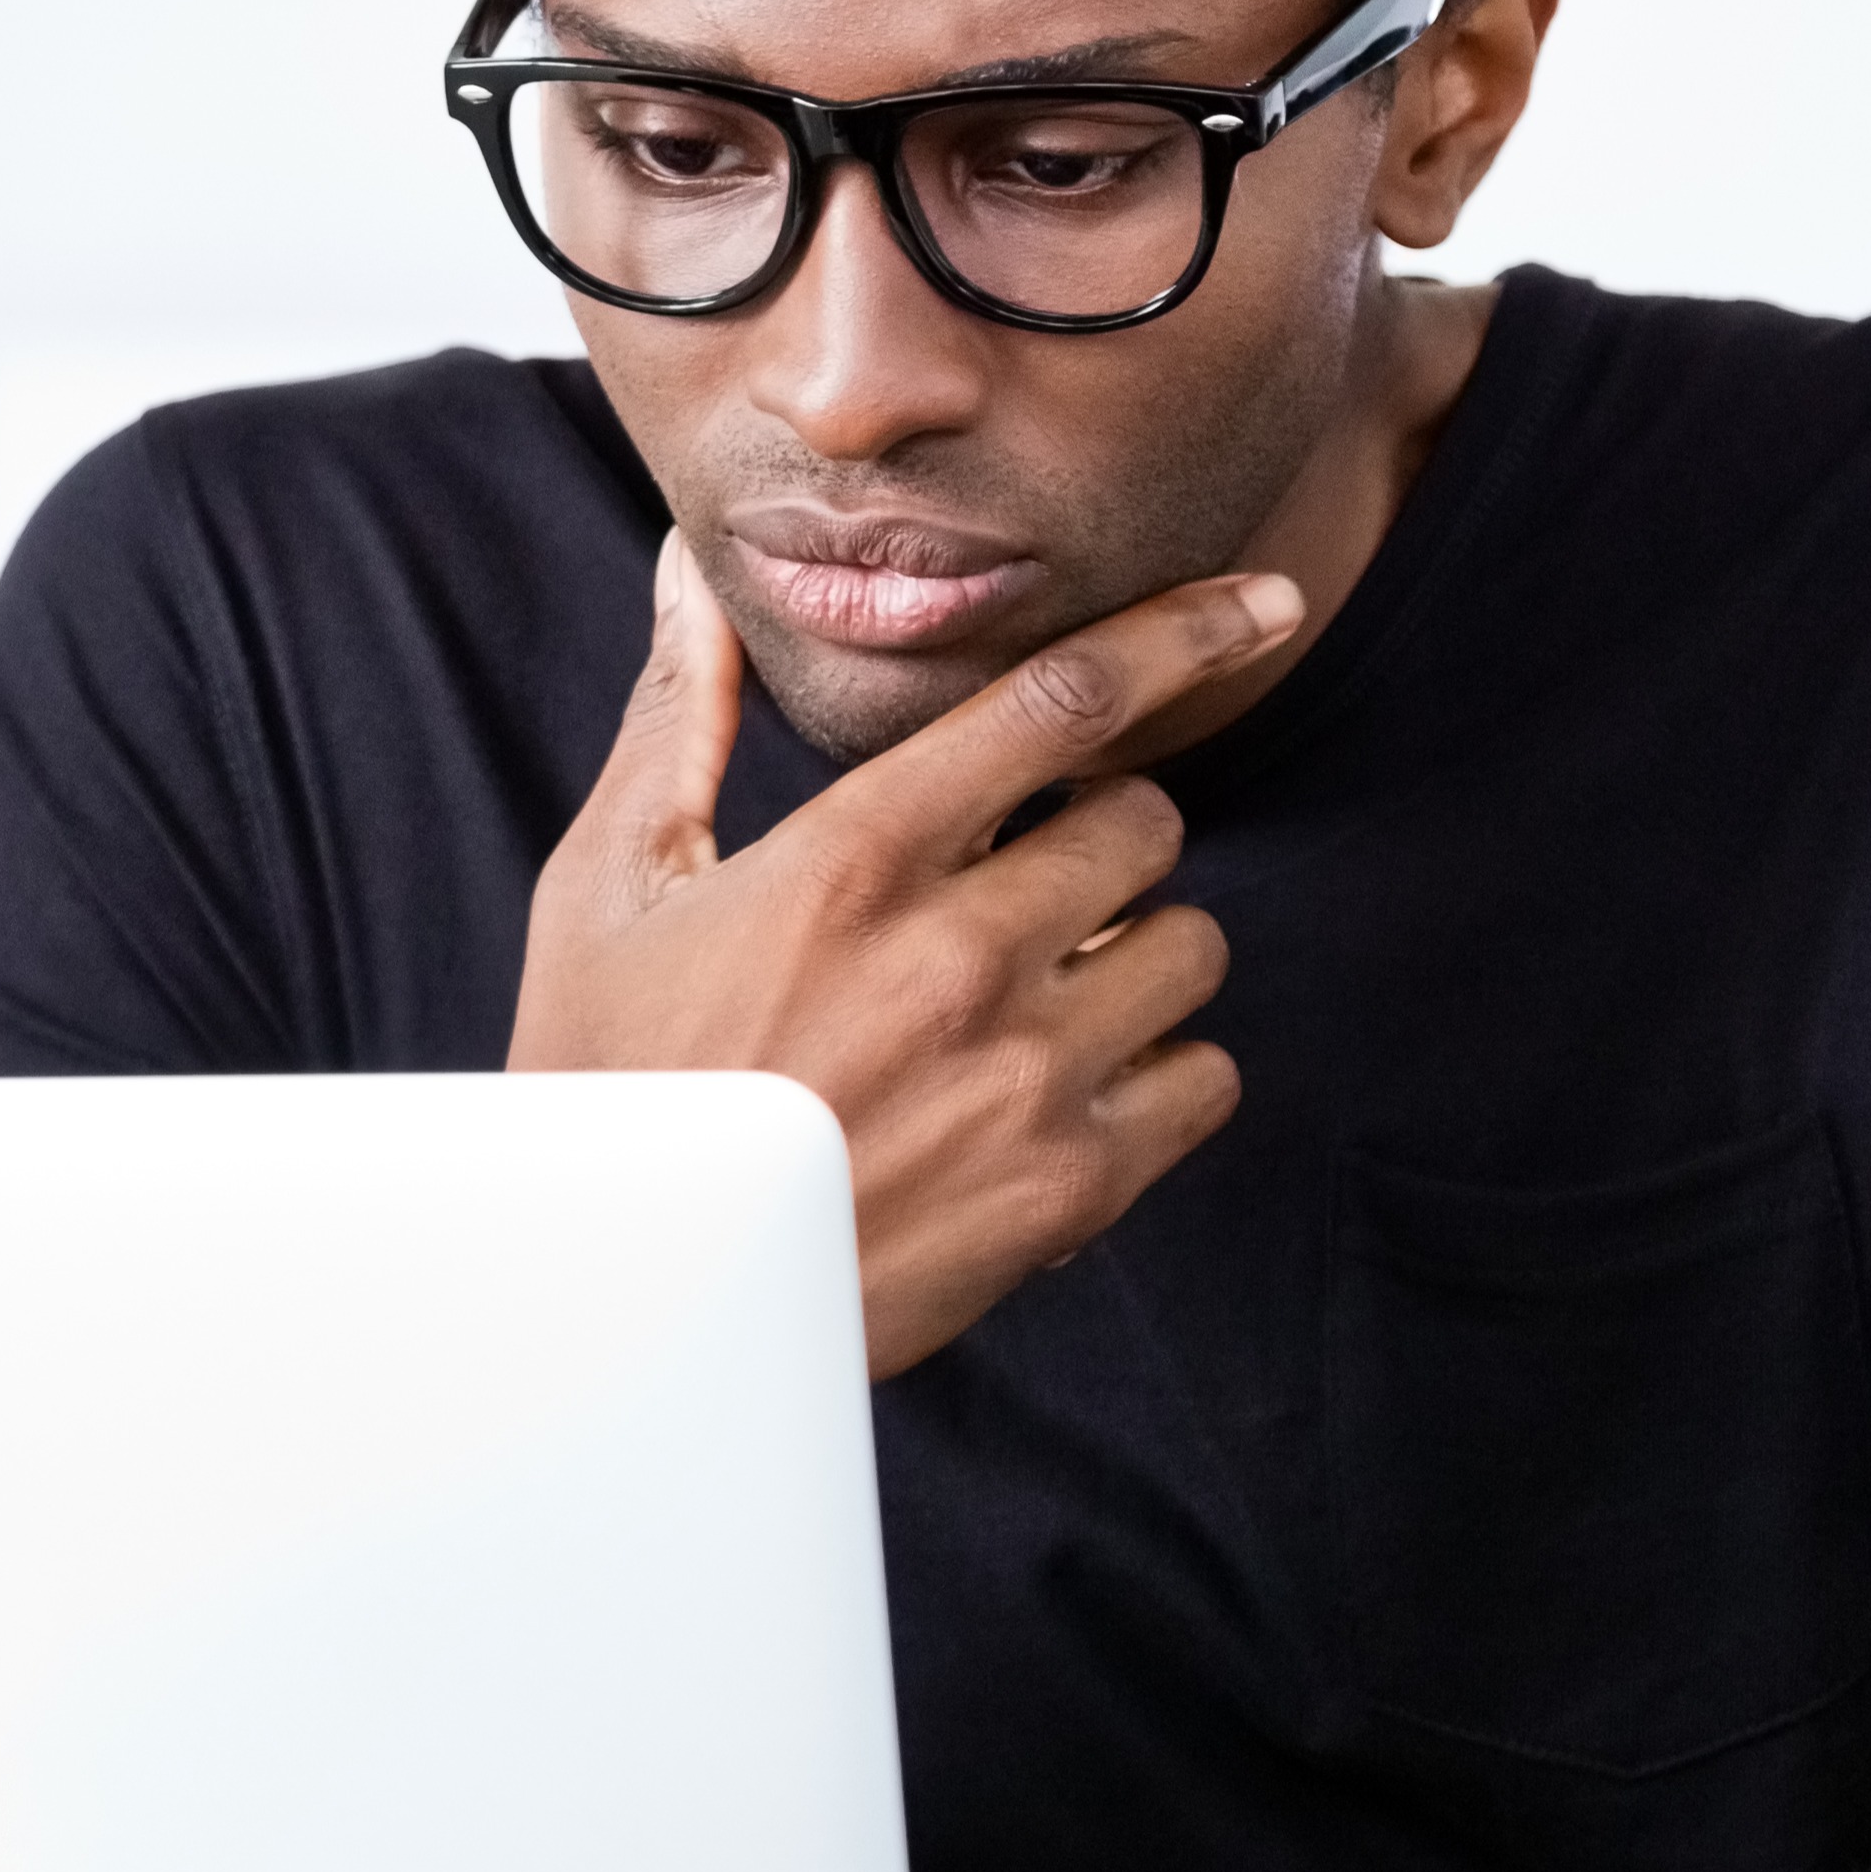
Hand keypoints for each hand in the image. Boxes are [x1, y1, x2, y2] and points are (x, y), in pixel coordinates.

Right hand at [511, 530, 1299, 1374]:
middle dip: (1104, 831)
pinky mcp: (1066, 1189)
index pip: (1066, 700)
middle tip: (1030, 880)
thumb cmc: (606, 1080)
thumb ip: (681, 717)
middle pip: (1148, 820)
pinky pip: (1205, 1081)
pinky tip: (1071, 1085)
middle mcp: (958, 954)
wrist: (617, 1302)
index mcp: (854, 857)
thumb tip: (696, 569)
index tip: (1264, 599)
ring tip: (1046, 989)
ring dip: (1137, 949)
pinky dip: (1161, 1072)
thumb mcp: (611, 887)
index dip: (1184, 631)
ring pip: (1191, 945)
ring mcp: (1024, 1077)